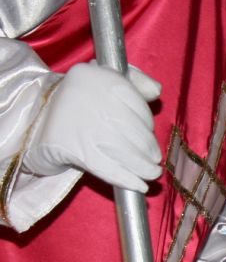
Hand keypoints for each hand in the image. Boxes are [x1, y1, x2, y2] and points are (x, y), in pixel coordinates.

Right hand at [22, 62, 162, 192]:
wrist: (32, 119)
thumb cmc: (78, 101)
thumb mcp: (103, 80)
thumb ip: (134, 82)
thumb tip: (156, 91)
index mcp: (98, 75)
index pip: (137, 105)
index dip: (148, 126)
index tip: (150, 137)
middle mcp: (90, 96)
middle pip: (133, 129)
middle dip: (148, 149)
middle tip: (154, 160)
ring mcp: (82, 124)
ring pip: (124, 150)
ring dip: (143, 167)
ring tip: (152, 173)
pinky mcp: (72, 149)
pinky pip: (107, 168)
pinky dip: (127, 179)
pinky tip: (139, 186)